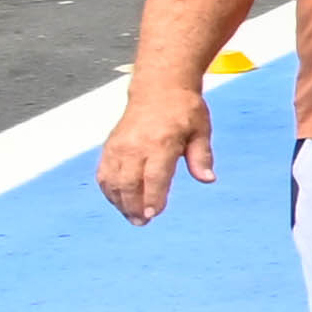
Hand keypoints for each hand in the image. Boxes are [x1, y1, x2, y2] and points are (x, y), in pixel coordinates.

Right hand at [97, 84, 214, 224]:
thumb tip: (207, 179)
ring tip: (131, 217)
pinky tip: (118, 201)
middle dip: (133, 206)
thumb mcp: (201, 129)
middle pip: (129, 182)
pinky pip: (104, 173)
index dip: (152, 197)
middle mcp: (135, 145)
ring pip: (113, 180)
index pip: (154, 176)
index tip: (153, 214)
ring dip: (119, 202)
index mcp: (160, 141)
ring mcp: (119, 146)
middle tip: (141, 223)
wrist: (159, 88)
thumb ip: (201, 156)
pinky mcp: (110, 146)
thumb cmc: (184, 110)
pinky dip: (108, 190)